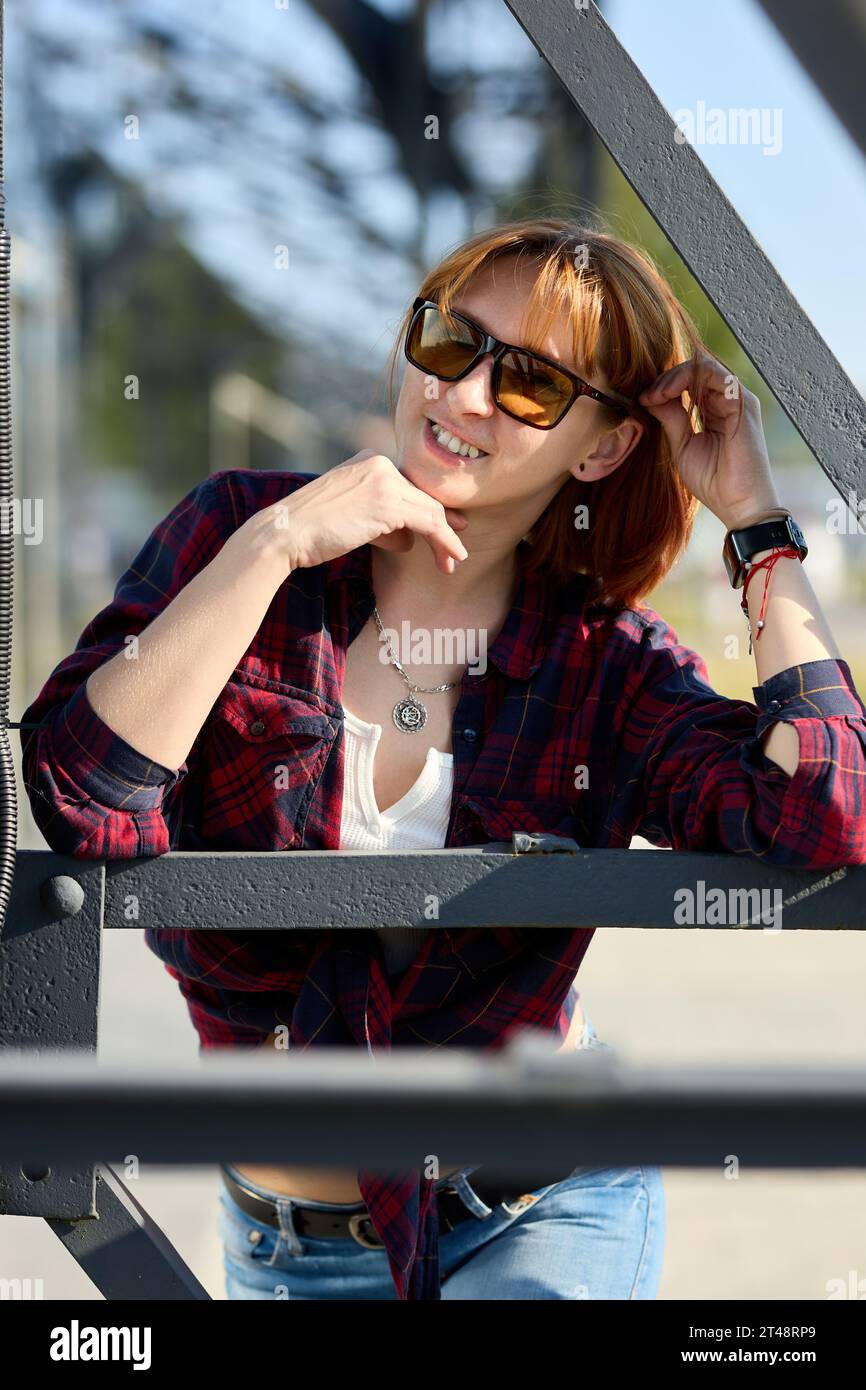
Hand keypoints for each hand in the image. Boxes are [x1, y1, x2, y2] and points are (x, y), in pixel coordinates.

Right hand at [258, 451, 468, 574]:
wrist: (287, 531)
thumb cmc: (312, 530)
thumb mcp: (351, 515)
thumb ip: (381, 520)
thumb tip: (407, 537)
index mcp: (368, 461)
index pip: (410, 485)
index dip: (432, 508)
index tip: (450, 525)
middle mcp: (379, 463)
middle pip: (423, 496)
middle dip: (444, 524)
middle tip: (457, 547)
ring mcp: (385, 480)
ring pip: (431, 510)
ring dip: (445, 539)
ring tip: (452, 562)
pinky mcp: (388, 502)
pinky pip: (429, 521)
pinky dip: (445, 540)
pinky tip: (452, 557)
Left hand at [637, 354, 782, 529]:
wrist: (738, 504)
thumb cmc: (714, 481)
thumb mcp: (682, 446)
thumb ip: (671, 418)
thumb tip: (650, 396)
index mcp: (715, 410)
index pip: (689, 383)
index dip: (663, 386)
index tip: (641, 400)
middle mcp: (728, 401)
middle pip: (694, 371)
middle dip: (665, 379)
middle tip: (644, 396)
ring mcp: (737, 400)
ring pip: (703, 367)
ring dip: (672, 377)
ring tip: (653, 394)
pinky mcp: (742, 403)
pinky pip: (714, 374)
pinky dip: (686, 378)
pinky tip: (667, 394)